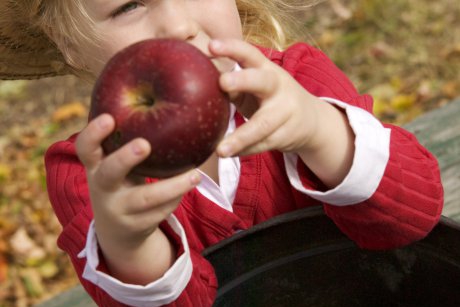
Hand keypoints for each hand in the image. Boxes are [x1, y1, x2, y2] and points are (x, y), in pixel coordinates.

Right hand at [75, 114, 200, 282]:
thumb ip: (128, 139)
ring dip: (172, 186)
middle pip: (110, 173)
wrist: (117, 230)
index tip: (110, 117)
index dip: (93, 133)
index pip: (85, 147)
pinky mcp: (135, 226)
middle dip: (125, 158)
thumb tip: (161, 97)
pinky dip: (177, 198)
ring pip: (145, 199)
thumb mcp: (115, 162)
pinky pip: (160, 211)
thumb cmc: (122, 180)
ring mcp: (117, 209)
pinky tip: (190, 184)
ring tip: (195, 174)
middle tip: (144, 144)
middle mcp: (101, 187)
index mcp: (95, 165)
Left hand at [209, 39, 322, 157]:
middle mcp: (278, 87)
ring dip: (241, 138)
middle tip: (222, 82)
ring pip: (262, 125)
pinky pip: (262, 144)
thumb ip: (233, 86)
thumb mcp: (255, 87)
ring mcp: (285, 112)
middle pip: (262, 81)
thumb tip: (198, 84)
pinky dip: (244, 150)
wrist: (311, 120)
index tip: (211, 46)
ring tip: (220, 150)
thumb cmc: (270, 98)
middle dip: (243, 80)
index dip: (231, 48)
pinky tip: (229, 154)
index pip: (250, 53)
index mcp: (266, 70)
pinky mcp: (286, 135)